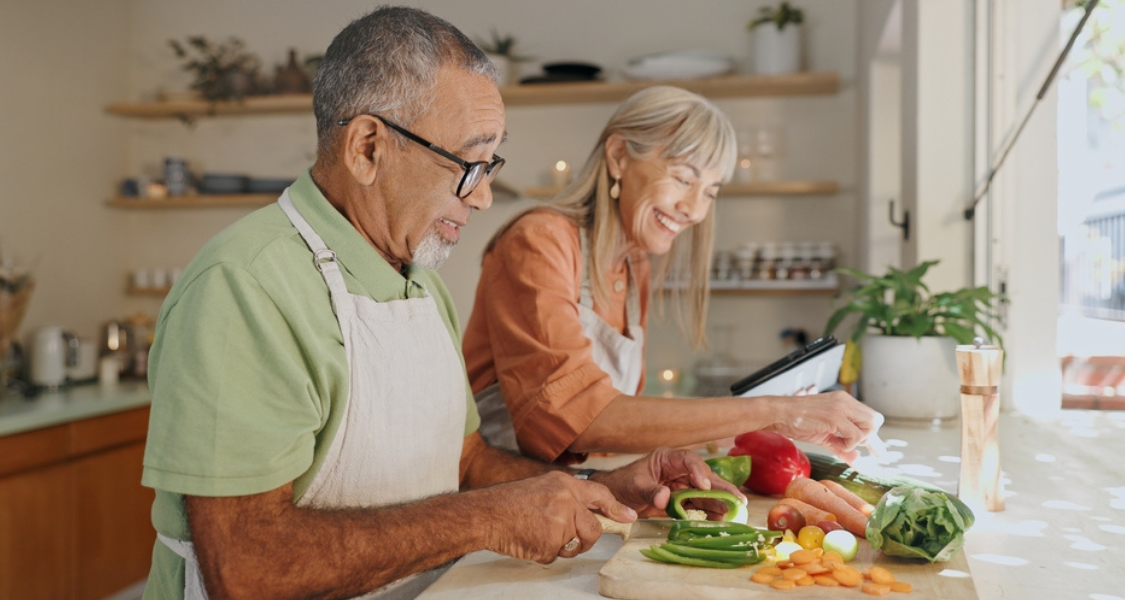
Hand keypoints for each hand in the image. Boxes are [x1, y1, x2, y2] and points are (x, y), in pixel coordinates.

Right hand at [480, 471, 635, 563]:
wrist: (486, 513)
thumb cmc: (509, 502)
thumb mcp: (543, 487)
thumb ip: (566, 498)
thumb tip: (587, 515)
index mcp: (564, 484)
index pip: (599, 494)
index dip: (616, 508)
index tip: (629, 517)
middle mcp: (566, 501)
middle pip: (592, 529)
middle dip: (585, 540)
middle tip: (569, 540)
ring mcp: (560, 522)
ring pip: (574, 545)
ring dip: (559, 547)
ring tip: (537, 533)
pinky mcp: (551, 542)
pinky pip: (556, 555)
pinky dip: (543, 553)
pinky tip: (529, 539)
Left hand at [594, 447, 745, 516]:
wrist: (615, 498)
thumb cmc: (623, 485)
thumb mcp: (635, 486)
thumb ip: (650, 491)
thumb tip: (664, 498)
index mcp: (667, 459)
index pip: (688, 460)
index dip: (698, 471)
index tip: (703, 484)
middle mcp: (678, 471)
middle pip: (704, 476)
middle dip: (720, 487)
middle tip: (737, 499)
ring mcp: (681, 486)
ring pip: (705, 492)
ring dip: (718, 502)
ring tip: (733, 511)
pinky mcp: (681, 500)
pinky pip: (698, 505)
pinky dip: (709, 512)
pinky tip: (719, 519)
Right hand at [766, 390, 882, 462]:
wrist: (779, 414)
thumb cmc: (797, 422)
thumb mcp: (824, 435)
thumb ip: (842, 447)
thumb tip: (857, 461)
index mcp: (844, 402)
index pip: (869, 418)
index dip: (874, 437)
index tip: (879, 453)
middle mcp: (846, 401)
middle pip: (875, 421)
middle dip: (868, 438)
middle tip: (850, 445)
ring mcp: (841, 408)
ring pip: (869, 427)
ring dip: (855, 441)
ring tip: (837, 442)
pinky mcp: (835, 416)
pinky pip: (855, 436)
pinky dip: (847, 445)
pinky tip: (833, 442)